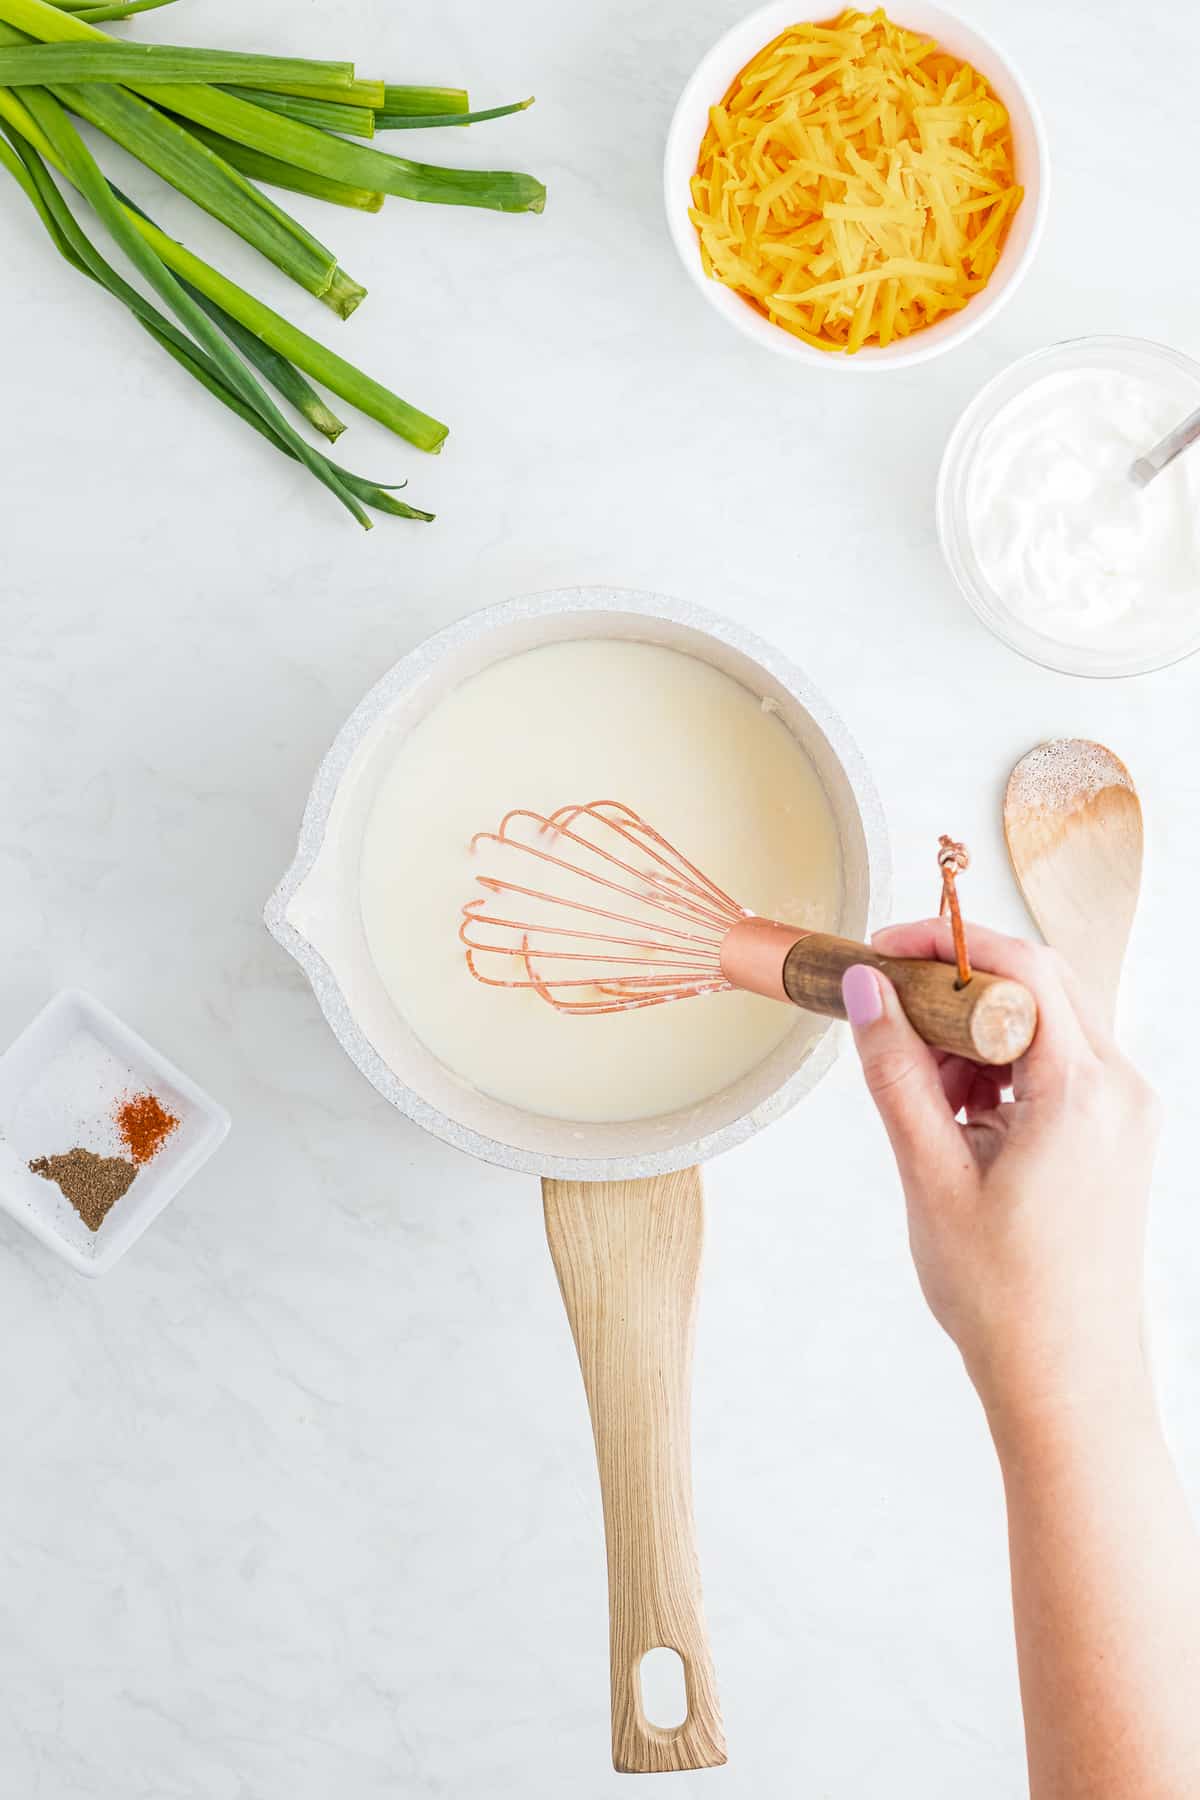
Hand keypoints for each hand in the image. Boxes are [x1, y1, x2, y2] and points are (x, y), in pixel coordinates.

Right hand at [841, 919, 1160, 1433]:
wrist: (1067, 1384)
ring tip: (922, 1088)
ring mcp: (1126, 1113)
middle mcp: (1121, 1090)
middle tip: (889, 1012)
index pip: (1022, 967)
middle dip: (955, 987)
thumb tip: (862, 990)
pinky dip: (1002, 1068)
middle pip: (1040, 986)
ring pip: (1047, 1025)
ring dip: (976, 1032)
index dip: (945, 943)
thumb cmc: (1005, 1297)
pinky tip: (958, 1115)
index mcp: (1083, 1092)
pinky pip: (1058, 1066)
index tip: (882, 951)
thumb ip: (894, 1071)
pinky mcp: (1116, 1136)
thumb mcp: (930, 1174)